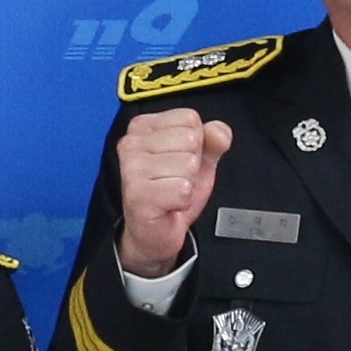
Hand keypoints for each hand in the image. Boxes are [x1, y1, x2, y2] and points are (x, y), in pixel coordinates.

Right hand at [114, 109, 234, 275]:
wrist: (154, 232)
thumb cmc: (171, 192)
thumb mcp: (200, 159)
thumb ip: (214, 139)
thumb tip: (219, 133)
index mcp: (143, 126)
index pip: (190, 118)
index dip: (196, 143)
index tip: (177, 160)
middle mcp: (131, 143)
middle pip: (191, 139)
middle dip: (192, 165)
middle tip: (173, 179)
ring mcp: (132, 168)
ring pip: (188, 164)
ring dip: (187, 184)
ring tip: (170, 192)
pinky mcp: (138, 193)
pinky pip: (183, 189)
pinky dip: (183, 201)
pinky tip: (168, 204)